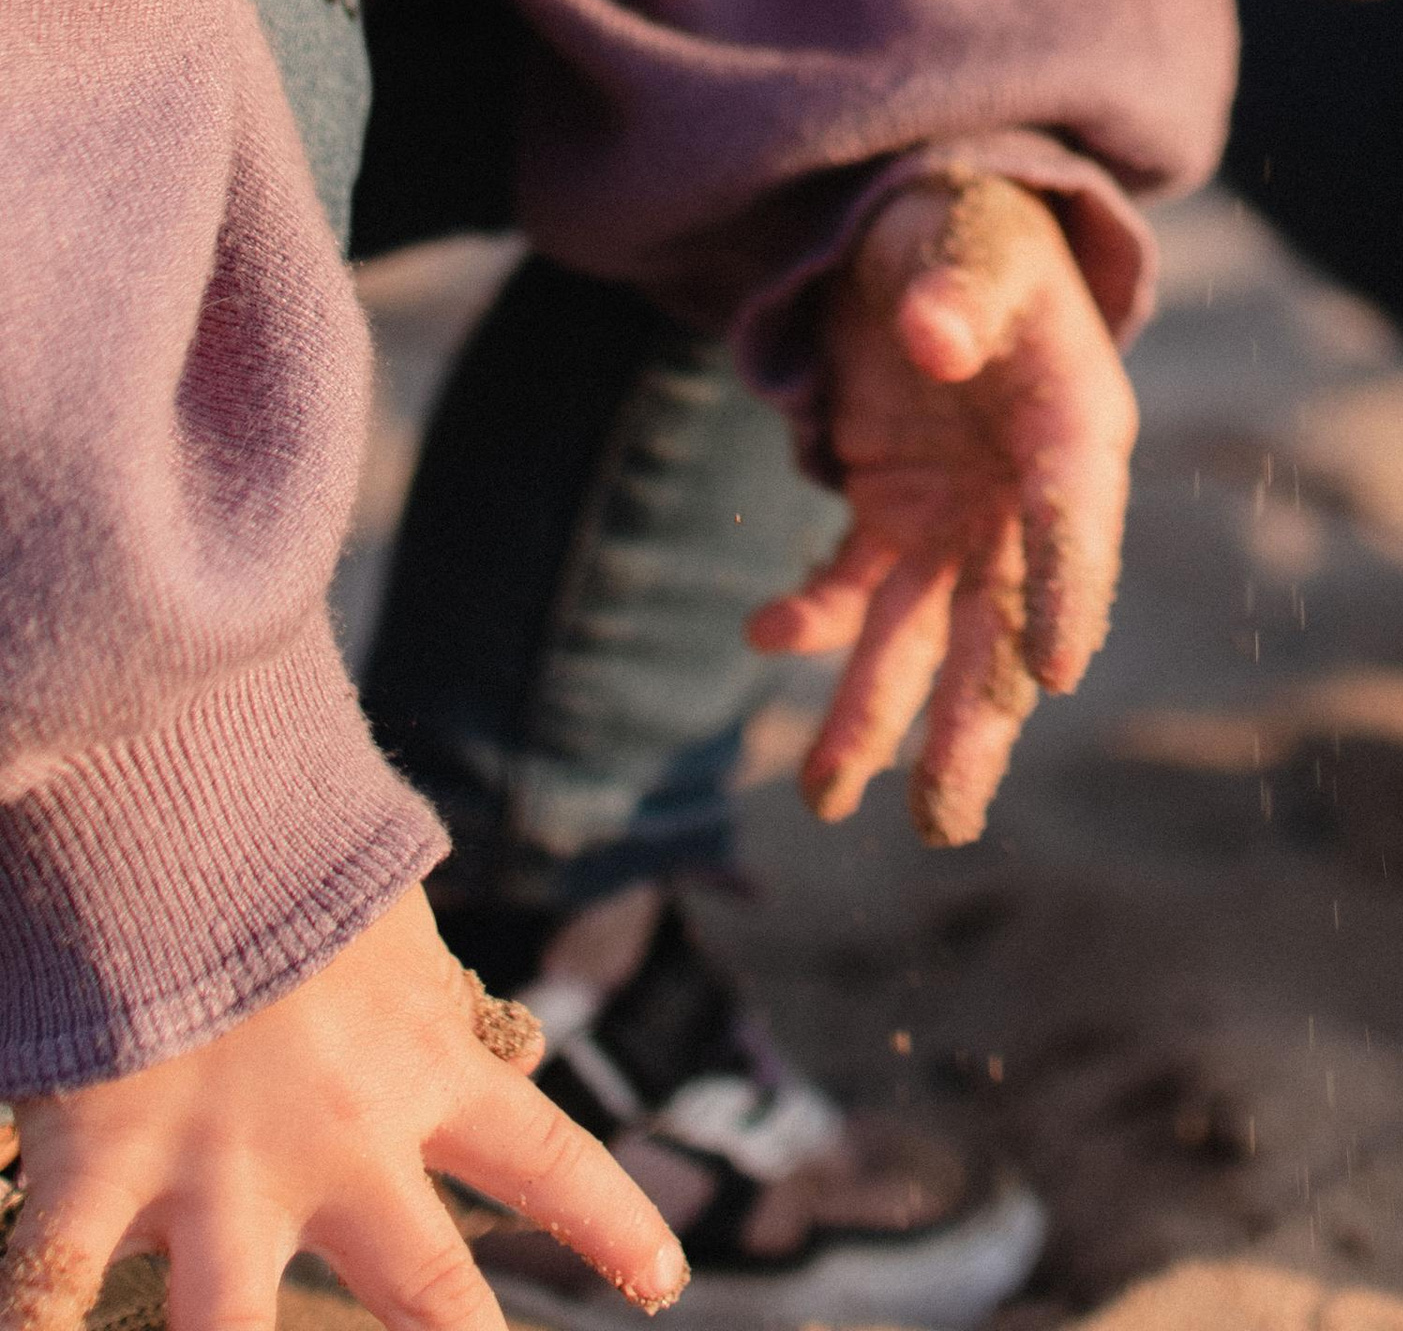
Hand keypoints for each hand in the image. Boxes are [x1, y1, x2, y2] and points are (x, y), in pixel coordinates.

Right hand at [0, 887, 680, 1330]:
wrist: (179, 801)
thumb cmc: (290, 835)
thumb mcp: (389, 916)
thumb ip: (425, 991)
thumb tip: (486, 1031)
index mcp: (424, 1063)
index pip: (549, 1158)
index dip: (612, 1227)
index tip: (662, 1284)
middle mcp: (338, 1143)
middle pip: (423, 1293)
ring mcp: (216, 1171)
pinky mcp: (102, 1166)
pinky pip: (51, 1287)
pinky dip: (35, 1323)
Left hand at [747, 174, 1134, 847]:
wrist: (925, 238)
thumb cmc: (967, 230)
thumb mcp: (967, 236)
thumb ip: (957, 285)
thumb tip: (935, 338)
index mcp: (1074, 421)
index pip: (1076, 513)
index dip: (1068, 588)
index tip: (1058, 674)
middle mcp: (1024, 494)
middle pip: (1003, 617)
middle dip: (972, 716)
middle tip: (940, 815)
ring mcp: (958, 515)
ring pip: (924, 632)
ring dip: (879, 713)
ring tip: (825, 796)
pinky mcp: (895, 515)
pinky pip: (855, 586)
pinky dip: (814, 615)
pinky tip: (766, 625)